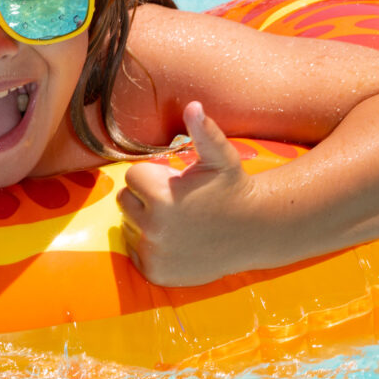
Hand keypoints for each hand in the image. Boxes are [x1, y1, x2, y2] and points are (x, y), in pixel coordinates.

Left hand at [119, 102, 271, 287]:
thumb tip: (193, 106)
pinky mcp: (155, 272)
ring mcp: (154, 252)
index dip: (153, 177)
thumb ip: (203, 132)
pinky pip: (135, 252)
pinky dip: (148, 247)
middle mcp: (154, 227)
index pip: (132, 177)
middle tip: (175, 202)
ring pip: (128, 227)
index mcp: (162, 195)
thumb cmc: (233, 190)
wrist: (253, 233)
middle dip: (144, 199)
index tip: (175, 183)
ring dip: (144, 222)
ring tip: (177, 222)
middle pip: (124, 201)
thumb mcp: (221, 159)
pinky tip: (174, 241)